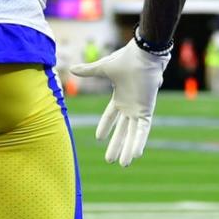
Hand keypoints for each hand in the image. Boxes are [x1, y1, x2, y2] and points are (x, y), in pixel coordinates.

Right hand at [70, 38, 169, 166]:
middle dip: (116, 145)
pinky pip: (143, 130)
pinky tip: (135, 154)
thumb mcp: (103, 68)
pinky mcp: (147, 110)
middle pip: (121, 130)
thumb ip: (89, 71)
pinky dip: (139, 141)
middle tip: (110, 161)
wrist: (143, 55)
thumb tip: (72, 68)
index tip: (98, 138)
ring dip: (127, 149)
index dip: (105, 127)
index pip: (111, 116)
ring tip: (123, 164)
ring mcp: (138, 109)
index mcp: (120, 97)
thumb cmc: (126, 59)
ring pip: (132, 134)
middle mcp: (130, 106)